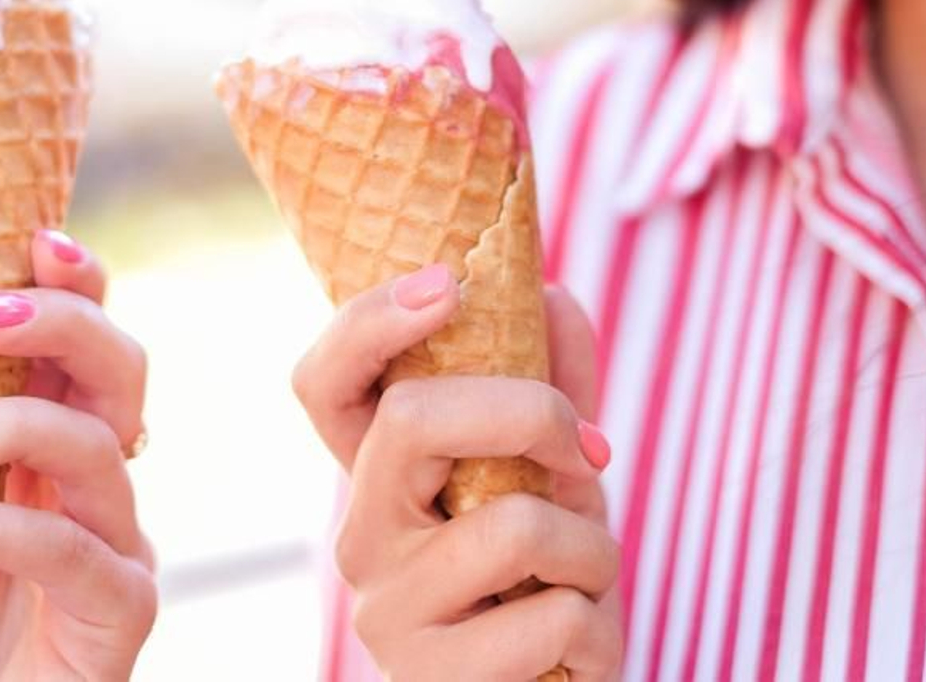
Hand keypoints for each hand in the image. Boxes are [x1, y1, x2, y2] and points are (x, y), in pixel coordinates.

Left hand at [0, 229, 156, 679]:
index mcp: (52, 454)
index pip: (87, 349)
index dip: (77, 286)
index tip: (30, 239)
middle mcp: (98, 488)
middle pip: (123, 374)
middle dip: (65, 325)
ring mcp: (120, 545)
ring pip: (99, 449)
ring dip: (6, 429)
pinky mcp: (122, 610)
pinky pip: (71, 548)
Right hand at [293, 267, 623, 679]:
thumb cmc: (540, 582)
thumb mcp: (553, 478)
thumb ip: (552, 391)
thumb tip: (554, 294)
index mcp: (379, 476)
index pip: (324, 383)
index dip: (369, 321)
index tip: (448, 282)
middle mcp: (362, 535)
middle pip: (411, 417)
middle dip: (531, 410)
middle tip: (590, 449)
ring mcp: (387, 612)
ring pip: (515, 524)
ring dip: (594, 550)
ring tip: (585, 584)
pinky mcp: (434, 681)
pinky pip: (555, 616)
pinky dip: (600, 627)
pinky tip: (577, 648)